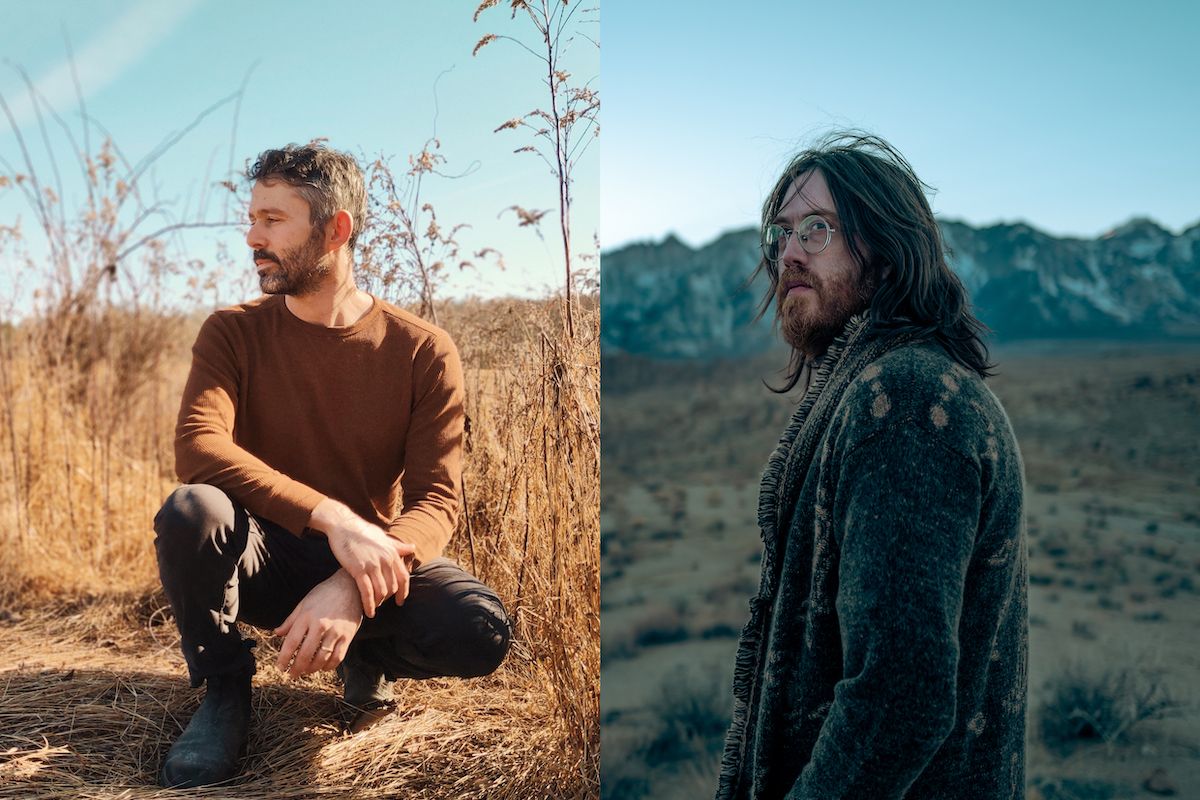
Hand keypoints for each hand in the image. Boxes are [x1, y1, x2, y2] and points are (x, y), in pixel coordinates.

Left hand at [274, 570, 362, 678]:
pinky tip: (323, 667)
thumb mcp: (305, 603)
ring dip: (312, 669)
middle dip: (296, 668)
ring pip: (321, 658)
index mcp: (306, 616)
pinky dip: (329, 666)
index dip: (284, 658)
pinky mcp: (348, 635)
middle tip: (292, 675)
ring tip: (306, 671)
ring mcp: (335, 631)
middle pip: (305, 654)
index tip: (280, 667)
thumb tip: (277, 633)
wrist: (350, 585)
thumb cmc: (325, 593)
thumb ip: (291, 620)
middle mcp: (320, 625)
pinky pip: (338, 657)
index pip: (291, 643)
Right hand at [309, 498, 414, 616]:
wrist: (343, 525)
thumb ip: (398, 546)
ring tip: (374, 608)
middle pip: (393, 587)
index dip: (403, 592)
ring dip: (379, 603)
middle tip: (382, 604)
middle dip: (388, 598)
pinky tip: (368, 612)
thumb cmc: (363, 531)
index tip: (400, 601)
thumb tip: (412, 547)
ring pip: (381, 591)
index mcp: (392, 553)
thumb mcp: (383, 537)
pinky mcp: (358, 569)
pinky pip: (367, 592)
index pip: (404, 577)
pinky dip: (369, 604)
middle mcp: (385, 560)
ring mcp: (372, 565)